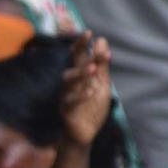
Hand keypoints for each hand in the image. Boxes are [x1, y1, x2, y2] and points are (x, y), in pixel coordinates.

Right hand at [59, 32, 113, 148]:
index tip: (89, 33)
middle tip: (96, 50)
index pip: (77, 56)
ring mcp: (66, 97)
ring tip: (92, 69)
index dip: (81, 45)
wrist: (86, 134)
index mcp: (79, 75)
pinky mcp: (66, 111)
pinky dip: (80, 97)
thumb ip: (101, 65)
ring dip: (80, 74)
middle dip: (84, 57)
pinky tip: (89, 92)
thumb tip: (101, 40)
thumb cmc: (92, 108)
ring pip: (68, 82)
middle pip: (73, 66)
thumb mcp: (102, 85)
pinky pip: (70, 102)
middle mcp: (70, 84)